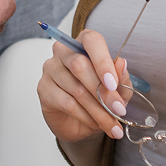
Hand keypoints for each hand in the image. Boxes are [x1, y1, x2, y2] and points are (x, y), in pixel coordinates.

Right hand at [37, 29, 127, 143]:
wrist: (80, 121)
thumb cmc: (98, 97)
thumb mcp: (117, 89)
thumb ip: (121, 78)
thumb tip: (121, 64)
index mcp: (83, 43)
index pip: (91, 41)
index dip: (103, 61)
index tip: (113, 84)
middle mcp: (63, 51)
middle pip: (80, 65)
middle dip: (104, 92)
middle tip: (119, 110)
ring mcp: (50, 69)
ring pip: (76, 89)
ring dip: (98, 110)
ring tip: (112, 124)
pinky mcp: (43, 88)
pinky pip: (67, 103)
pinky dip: (86, 116)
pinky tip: (95, 124)